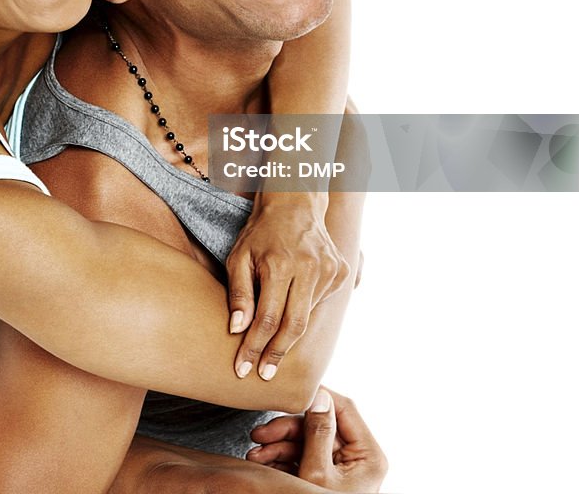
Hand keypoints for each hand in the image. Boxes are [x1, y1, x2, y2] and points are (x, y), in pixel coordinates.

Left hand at [226, 193, 350, 378]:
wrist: (294, 203)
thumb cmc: (260, 232)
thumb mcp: (239, 256)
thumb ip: (239, 292)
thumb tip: (237, 328)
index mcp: (279, 265)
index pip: (266, 319)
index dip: (254, 347)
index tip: (243, 369)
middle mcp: (308, 268)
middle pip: (293, 326)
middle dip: (276, 354)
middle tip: (264, 374)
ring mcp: (329, 270)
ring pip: (308, 317)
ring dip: (290, 336)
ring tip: (273, 350)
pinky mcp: (341, 271)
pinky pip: (321, 303)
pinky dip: (305, 312)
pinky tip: (293, 309)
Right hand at [247, 389, 386, 491]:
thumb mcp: (318, 474)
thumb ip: (318, 433)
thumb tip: (318, 396)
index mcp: (368, 455)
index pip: (344, 408)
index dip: (317, 397)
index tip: (291, 392)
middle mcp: (357, 457)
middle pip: (320, 424)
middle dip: (286, 430)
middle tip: (259, 434)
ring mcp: (341, 466)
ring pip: (307, 440)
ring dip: (278, 446)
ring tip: (256, 455)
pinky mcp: (326, 475)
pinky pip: (304, 456)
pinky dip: (283, 459)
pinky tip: (263, 463)